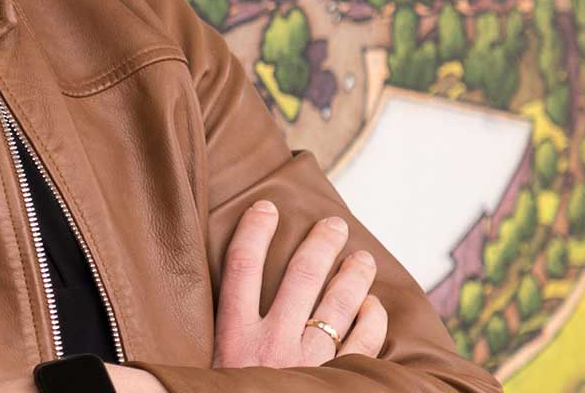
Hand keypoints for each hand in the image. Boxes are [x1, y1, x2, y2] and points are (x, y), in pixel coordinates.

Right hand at [213, 199, 386, 367]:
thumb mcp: (212, 370)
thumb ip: (223, 339)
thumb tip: (218, 304)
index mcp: (235, 338)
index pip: (242, 268)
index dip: (254, 232)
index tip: (266, 209)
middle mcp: (273, 344)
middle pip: (302, 276)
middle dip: (322, 244)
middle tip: (335, 226)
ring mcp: (308, 362)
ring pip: (338, 305)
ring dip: (354, 276)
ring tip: (363, 259)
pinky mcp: (335, 379)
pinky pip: (363, 343)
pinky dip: (371, 320)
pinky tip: (372, 307)